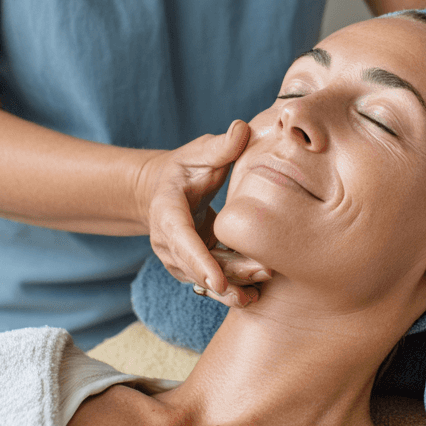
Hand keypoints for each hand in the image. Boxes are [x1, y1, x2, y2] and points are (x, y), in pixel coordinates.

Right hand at [135, 120, 270, 308]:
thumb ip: (220, 146)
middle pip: (198, 265)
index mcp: (167, 212)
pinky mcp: (192, 268)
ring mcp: (178, 259)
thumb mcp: (198, 153)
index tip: (217, 282)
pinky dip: (231, 289)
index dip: (199, 262)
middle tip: (263, 273)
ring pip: (205, 280)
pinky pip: (211, 282)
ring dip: (232, 287)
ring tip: (258, 291)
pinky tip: (252, 297)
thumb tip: (242, 128)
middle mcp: (168, 242)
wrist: (162, 193)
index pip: (181, 239)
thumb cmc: (184, 169)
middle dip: (228, 275)